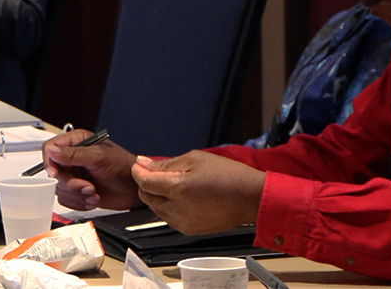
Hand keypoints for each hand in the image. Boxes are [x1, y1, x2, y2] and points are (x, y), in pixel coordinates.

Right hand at [42, 129, 141, 210]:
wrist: (136, 190)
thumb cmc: (124, 167)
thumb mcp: (98, 158)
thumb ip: (73, 154)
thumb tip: (52, 151)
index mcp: (76, 142)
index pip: (49, 148)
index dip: (49, 162)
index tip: (56, 174)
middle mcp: (72, 158)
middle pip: (54, 172)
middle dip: (71, 184)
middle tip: (88, 186)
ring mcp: (75, 175)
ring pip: (59, 188)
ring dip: (77, 195)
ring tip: (94, 193)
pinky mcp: (77, 190)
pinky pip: (66, 199)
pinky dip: (79, 203)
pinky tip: (93, 198)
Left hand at [133, 151, 265, 234]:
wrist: (251, 199)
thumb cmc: (228, 175)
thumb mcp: (196, 159)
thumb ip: (166, 163)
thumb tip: (144, 163)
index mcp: (178, 189)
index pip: (144, 182)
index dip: (138, 172)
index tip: (140, 165)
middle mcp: (177, 209)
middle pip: (146, 197)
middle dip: (146, 184)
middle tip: (156, 173)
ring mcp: (183, 222)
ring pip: (155, 208)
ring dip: (156, 196)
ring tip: (172, 184)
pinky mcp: (189, 230)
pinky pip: (168, 218)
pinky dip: (167, 207)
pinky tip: (179, 198)